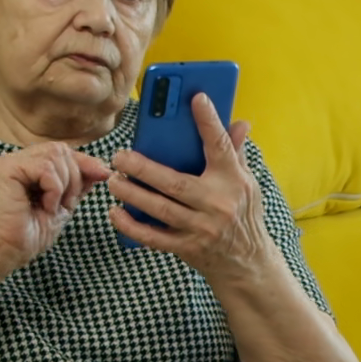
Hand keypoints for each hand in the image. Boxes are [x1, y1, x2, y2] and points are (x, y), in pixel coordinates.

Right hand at [0, 140, 112, 268]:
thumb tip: (102, 168)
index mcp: (30, 167)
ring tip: (52, 206)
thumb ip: (78, 185)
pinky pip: (45, 167)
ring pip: (55, 155)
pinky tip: (44, 205)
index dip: (85, 162)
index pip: (63, 152)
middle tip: (65, 204)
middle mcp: (19, 160)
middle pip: (61, 150)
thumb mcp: (63, 206)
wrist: (7, 250)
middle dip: (74, 177)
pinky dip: (53, 188)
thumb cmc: (29, 234)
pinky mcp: (6, 167)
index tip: (104, 174)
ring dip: (63, 184)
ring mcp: (11, 161)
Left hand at [107, 94, 271, 283]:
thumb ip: (237, 153)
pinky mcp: (186, 248)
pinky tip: (115, 212)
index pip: (220, 146)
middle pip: (175, 182)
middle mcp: (217, 204)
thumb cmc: (243, 215)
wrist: (247, 263)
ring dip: (132, 194)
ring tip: (113, 179)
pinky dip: (131, 226)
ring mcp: (201, 228)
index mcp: (233, 181)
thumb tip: (240, 122)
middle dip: (143, 169)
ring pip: (160, 209)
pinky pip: (153, 237)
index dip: (208, 122)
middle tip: (119, 155)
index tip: (195, 98)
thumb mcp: (247, 183)